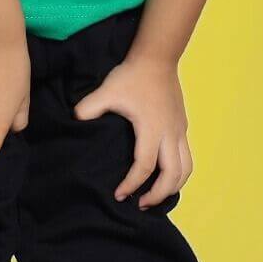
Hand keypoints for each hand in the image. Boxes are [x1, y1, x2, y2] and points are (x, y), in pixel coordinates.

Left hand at [73, 51, 192, 208]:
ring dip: (173, 186)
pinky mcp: (182, 126)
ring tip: (156, 196)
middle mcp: (170, 133)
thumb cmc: (132, 76)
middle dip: (158, 194)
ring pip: (186, 169)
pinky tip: (165, 175)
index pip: (145, 166)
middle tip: (141, 204)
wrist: (158, 57)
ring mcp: (179, 130)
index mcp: (151, 129)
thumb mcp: (107, 90)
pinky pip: (186, 157)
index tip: (119, 193)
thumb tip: (76, 120)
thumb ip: (90, 107)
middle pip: (172, 175)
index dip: (132, 183)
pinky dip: (178, 173)